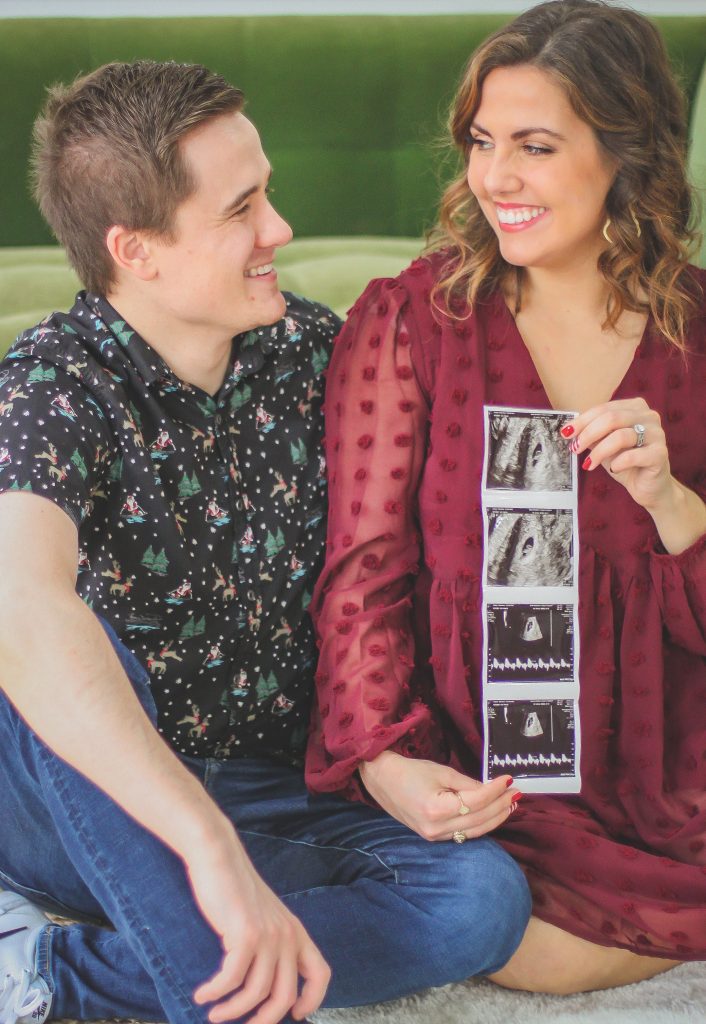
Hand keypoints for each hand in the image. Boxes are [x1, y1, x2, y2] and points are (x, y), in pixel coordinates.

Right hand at [187, 826, 329, 1022]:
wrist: (219, 856)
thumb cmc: (235, 889)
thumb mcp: (264, 916)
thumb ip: (271, 943)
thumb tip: (263, 983)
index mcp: (296, 931)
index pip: (320, 974)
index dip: (312, 1000)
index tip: (294, 1015)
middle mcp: (287, 935)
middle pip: (284, 996)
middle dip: (263, 1020)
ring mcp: (268, 935)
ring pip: (256, 994)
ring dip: (232, 1011)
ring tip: (214, 1013)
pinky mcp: (245, 933)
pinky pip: (231, 980)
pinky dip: (215, 993)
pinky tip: (203, 995)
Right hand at [359, 750, 519, 841]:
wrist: (382, 780)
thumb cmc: (409, 771)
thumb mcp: (441, 771)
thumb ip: (468, 784)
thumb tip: (491, 790)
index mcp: (437, 809)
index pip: (476, 801)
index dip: (495, 790)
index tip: (509, 779)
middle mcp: (437, 828)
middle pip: (479, 820)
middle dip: (501, 806)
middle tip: (516, 793)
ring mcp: (434, 836)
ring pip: (475, 831)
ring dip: (495, 818)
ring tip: (510, 804)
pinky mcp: (434, 838)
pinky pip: (464, 834)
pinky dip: (481, 825)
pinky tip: (492, 815)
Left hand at [564, 398, 674, 510]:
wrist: (647, 486)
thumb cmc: (625, 462)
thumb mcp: (604, 445)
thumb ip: (592, 434)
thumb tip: (570, 430)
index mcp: (635, 408)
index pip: (605, 409)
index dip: (583, 420)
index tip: (566, 433)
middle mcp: (649, 416)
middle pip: (612, 418)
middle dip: (588, 434)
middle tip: (575, 448)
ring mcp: (657, 434)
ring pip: (621, 436)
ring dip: (599, 451)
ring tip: (589, 463)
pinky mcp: (660, 454)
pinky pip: (633, 455)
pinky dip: (618, 462)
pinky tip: (613, 469)